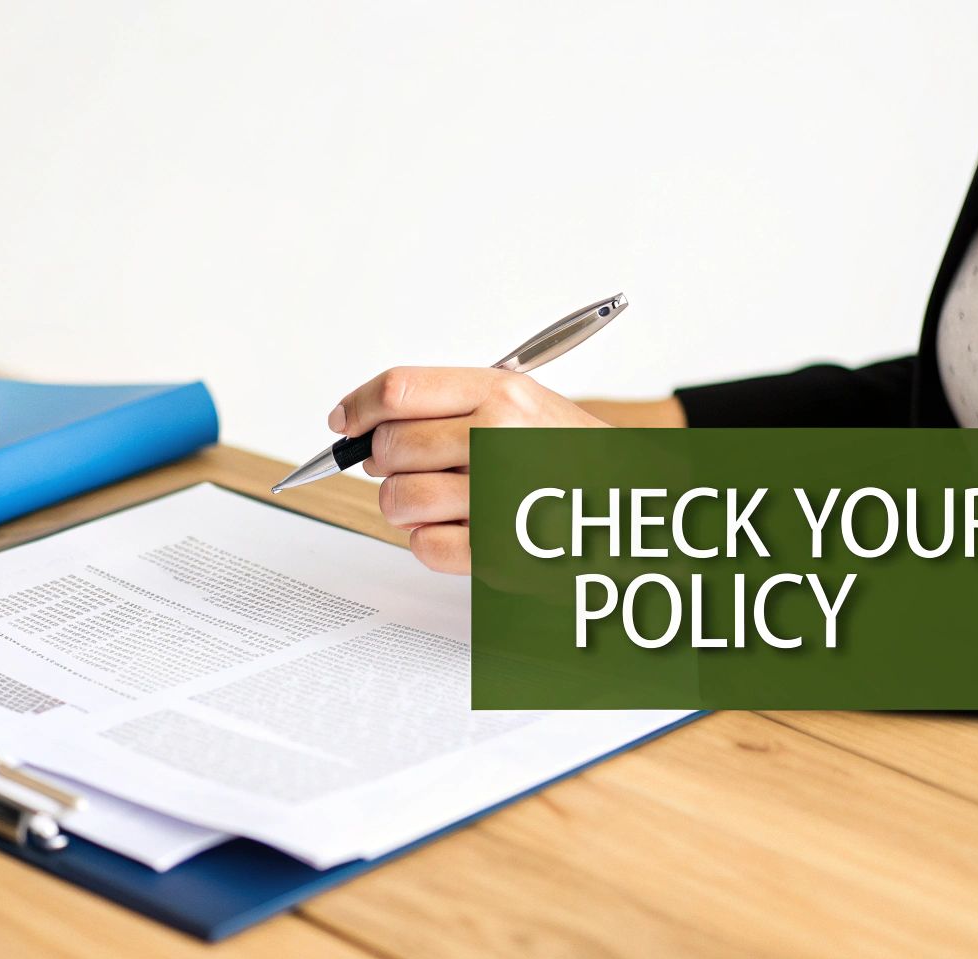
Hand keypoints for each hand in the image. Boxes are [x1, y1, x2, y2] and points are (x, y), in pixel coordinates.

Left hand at [329, 367, 611, 573]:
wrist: (633, 501)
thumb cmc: (569, 455)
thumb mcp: (518, 404)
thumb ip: (446, 406)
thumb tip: (364, 426)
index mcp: (500, 392)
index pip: (398, 390)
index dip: (358, 408)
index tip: (344, 423)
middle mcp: (499, 436)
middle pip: (389, 447)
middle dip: (383, 464)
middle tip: (405, 469)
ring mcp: (500, 494)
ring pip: (398, 500)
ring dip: (403, 507)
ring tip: (434, 503)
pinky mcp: (501, 549)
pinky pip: (425, 548)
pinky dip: (429, 544)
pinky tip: (457, 530)